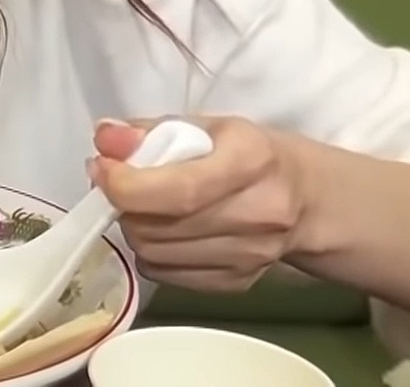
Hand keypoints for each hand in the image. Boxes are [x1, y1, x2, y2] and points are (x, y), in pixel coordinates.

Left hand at [90, 116, 311, 292]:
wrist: (308, 201)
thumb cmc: (253, 154)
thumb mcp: (210, 126)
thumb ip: (152, 130)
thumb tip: (103, 138)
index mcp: (251, 162)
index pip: (178, 191)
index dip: (125, 184)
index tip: (100, 167)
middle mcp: (256, 214)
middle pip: (158, 227)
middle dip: (123, 205)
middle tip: (120, 184)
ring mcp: (249, 256)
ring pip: (155, 254)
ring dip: (134, 228)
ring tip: (143, 205)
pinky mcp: (237, 283)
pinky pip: (166, 275)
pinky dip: (151, 252)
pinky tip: (163, 230)